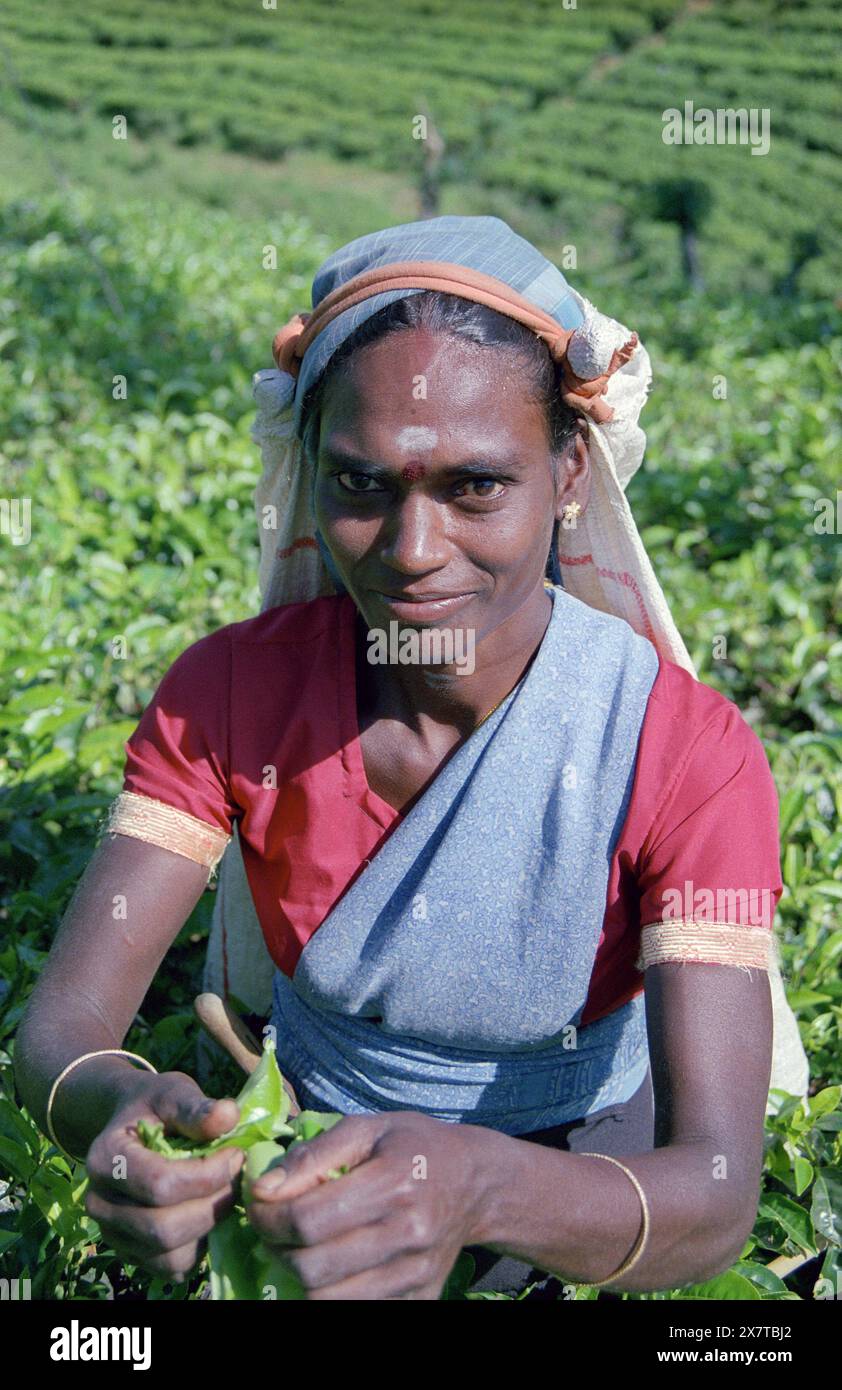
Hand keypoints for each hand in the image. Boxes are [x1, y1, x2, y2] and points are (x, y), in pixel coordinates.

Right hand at [83, 1071, 244, 1280]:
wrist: (133, 1124)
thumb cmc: (155, 1106)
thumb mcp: (173, 1093)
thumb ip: (196, 1107)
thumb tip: (228, 1116)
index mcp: (105, 1158)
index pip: (159, 1184)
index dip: (208, 1175)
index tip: (237, 1154)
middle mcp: (98, 1203)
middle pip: (162, 1228)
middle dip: (212, 1205)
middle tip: (238, 1178)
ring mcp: (113, 1233)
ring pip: (168, 1255)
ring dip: (209, 1227)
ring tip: (226, 1193)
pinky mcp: (131, 1253)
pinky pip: (171, 1268)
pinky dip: (200, 1247)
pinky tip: (210, 1212)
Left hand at [245, 1110, 499, 1299]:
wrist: (474, 1183)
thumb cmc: (414, 1146)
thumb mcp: (368, 1128)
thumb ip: (314, 1154)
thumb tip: (264, 1188)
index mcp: (395, 1182)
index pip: (309, 1219)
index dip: (268, 1218)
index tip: (257, 1204)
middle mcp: (409, 1233)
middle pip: (314, 1266)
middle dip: (276, 1248)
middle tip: (271, 1228)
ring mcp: (416, 1273)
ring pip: (327, 1299)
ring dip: (297, 1276)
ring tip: (295, 1247)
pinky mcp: (420, 1298)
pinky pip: (355, 1310)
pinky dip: (329, 1292)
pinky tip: (326, 1264)